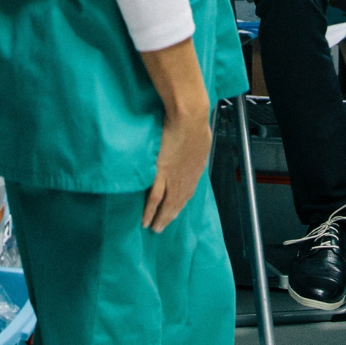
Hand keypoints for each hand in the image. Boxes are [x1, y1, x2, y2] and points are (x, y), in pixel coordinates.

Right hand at [139, 38, 211, 231]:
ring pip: (166, 205)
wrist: (189, 115)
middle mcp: (187, 177)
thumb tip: (195, 144)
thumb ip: (196, 145)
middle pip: (178, 202)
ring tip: (154, 228)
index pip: (189, 189)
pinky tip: (145, 221)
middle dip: (171, 215)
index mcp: (196, 168)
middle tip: (163, 227)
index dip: (182, 201)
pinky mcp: (162, 176)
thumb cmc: (195, 120)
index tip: (176, 209)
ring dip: (160, 218)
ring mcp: (174, 178)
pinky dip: (149, 212)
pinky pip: (154, 200)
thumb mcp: (201, 135)